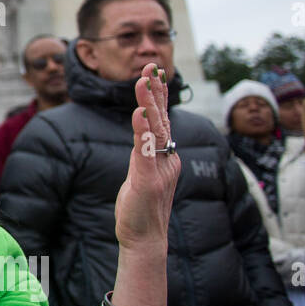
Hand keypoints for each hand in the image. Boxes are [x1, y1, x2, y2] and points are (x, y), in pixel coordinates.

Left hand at [114, 62, 180, 251]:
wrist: (144, 239)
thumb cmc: (141, 207)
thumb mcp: (144, 173)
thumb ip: (146, 152)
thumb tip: (145, 131)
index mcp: (164, 157)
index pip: (162, 120)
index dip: (159, 96)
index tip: (155, 71)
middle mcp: (166, 160)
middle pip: (161, 120)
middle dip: (156, 92)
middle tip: (151, 66)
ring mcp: (158, 170)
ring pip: (155, 132)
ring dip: (149, 105)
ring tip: (143, 82)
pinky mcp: (147, 182)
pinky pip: (145, 153)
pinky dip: (142, 133)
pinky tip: (139, 115)